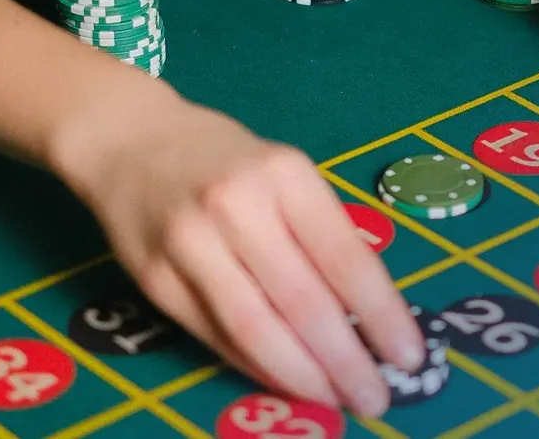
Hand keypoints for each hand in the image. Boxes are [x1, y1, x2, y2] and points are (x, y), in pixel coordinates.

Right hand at [56, 95, 422, 417]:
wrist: (129, 139)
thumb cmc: (226, 161)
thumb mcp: (285, 174)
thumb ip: (321, 234)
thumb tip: (366, 318)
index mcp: (285, 175)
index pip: (344, 258)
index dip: (381, 315)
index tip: (410, 355)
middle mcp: (237, 206)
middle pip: (302, 302)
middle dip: (346, 360)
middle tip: (376, 397)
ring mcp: (190, 243)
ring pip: (254, 327)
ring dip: (302, 374)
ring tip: (335, 398)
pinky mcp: (155, 278)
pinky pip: (214, 334)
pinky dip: (255, 364)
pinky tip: (285, 381)